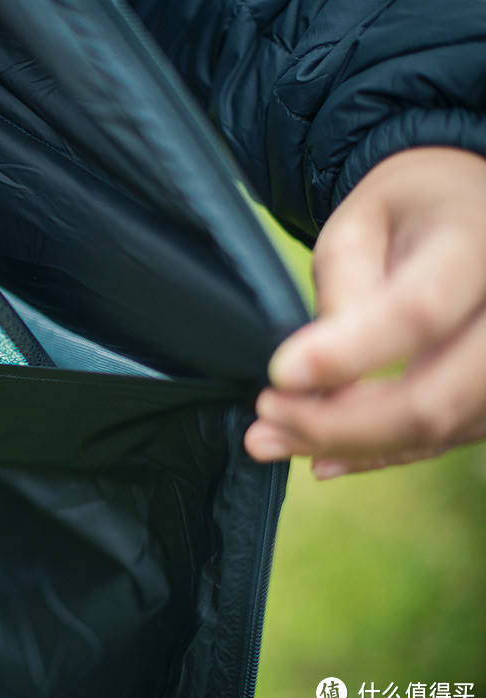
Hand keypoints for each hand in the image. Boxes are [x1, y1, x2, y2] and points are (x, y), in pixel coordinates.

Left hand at [244, 147, 485, 477]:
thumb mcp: (361, 224)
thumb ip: (345, 287)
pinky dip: (382, 453)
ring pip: (441, 428)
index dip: (346, 354)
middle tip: (265, 420)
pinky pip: (448, 438)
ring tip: (273, 437)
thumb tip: (316, 375)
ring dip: (351, 445)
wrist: (469, 211)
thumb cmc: (409, 211)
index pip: (418, 313)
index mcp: (478, 243)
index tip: (279, 375)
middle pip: (437, 396)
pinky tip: (322, 454)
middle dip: (339, 423)